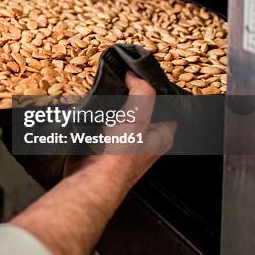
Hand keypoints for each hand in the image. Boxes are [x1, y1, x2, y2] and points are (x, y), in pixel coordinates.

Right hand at [64, 71, 175, 186]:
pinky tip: (91, 112)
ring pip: (118, 115)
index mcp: (161, 136)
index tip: (141, 76)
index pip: (166, 105)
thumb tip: (136, 75)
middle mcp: (143, 141)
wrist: (89, 179)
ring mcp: (122, 143)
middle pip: (140, 108)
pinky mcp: (101, 146)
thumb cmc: (118, 158)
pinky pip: (100, 123)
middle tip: (120, 82)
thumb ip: (142, 93)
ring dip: (110, 106)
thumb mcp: (137, 118)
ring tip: (104, 95)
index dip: (155, 89)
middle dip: (129, 95)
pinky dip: (95, 116)